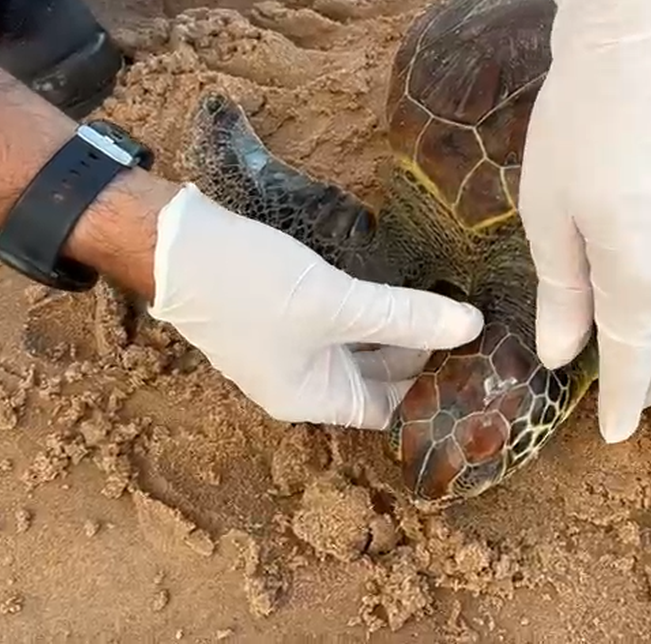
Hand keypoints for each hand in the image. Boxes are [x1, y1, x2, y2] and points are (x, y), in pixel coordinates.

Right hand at [148, 184, 484, 429]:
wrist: (170, 241)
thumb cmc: (246, 285)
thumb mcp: (335, 303)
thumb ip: (403, 317)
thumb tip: (472, 328)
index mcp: (311, 399)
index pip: (389, 408)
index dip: (432, 390)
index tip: (477, 363)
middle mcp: (304, 380)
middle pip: (380, 375)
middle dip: (425, 353)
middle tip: (479, 329)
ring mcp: (295, 345)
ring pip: (365, 343)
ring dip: (403, 325)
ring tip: (456, 304)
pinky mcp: (291, 310)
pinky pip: (347, 318)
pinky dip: (377, 307)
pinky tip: (410, 284)